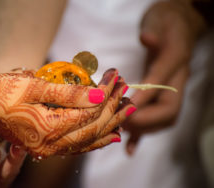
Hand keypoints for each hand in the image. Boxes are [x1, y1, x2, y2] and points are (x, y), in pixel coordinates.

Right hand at [0, 68, 134, 156]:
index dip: (105, 93)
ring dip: (111, 123)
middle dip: (113, 106)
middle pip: (94, 126)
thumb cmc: (1, 93)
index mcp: (48, 128)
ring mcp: (50, 148)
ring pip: (90, 139)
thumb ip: (68, 94)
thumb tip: (98, 94)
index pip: (89, 111)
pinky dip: (97, 140)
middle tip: (127, 87)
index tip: (116, 75)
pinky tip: (111, 136)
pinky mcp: (48, 146)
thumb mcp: (33, 87)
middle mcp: (51, 144)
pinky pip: (79, 146)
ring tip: (128, 110)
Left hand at [125, 0, 205, 154]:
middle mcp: (176, 81)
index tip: (126, 107)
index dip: (144, 97)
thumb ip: (154, 31)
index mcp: (177, 61)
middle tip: (119, 120)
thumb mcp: (160, 20)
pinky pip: (154, 121)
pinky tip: (129, 150)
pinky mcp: (160, 97)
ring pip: (161, 120)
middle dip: (143, 119)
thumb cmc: (165, 21)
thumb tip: (147, 38)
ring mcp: (170, 92)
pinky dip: (142, 136)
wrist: (176, 25)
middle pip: (167, 111)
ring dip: (140, 128)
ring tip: (118, 129)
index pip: (161, 83)